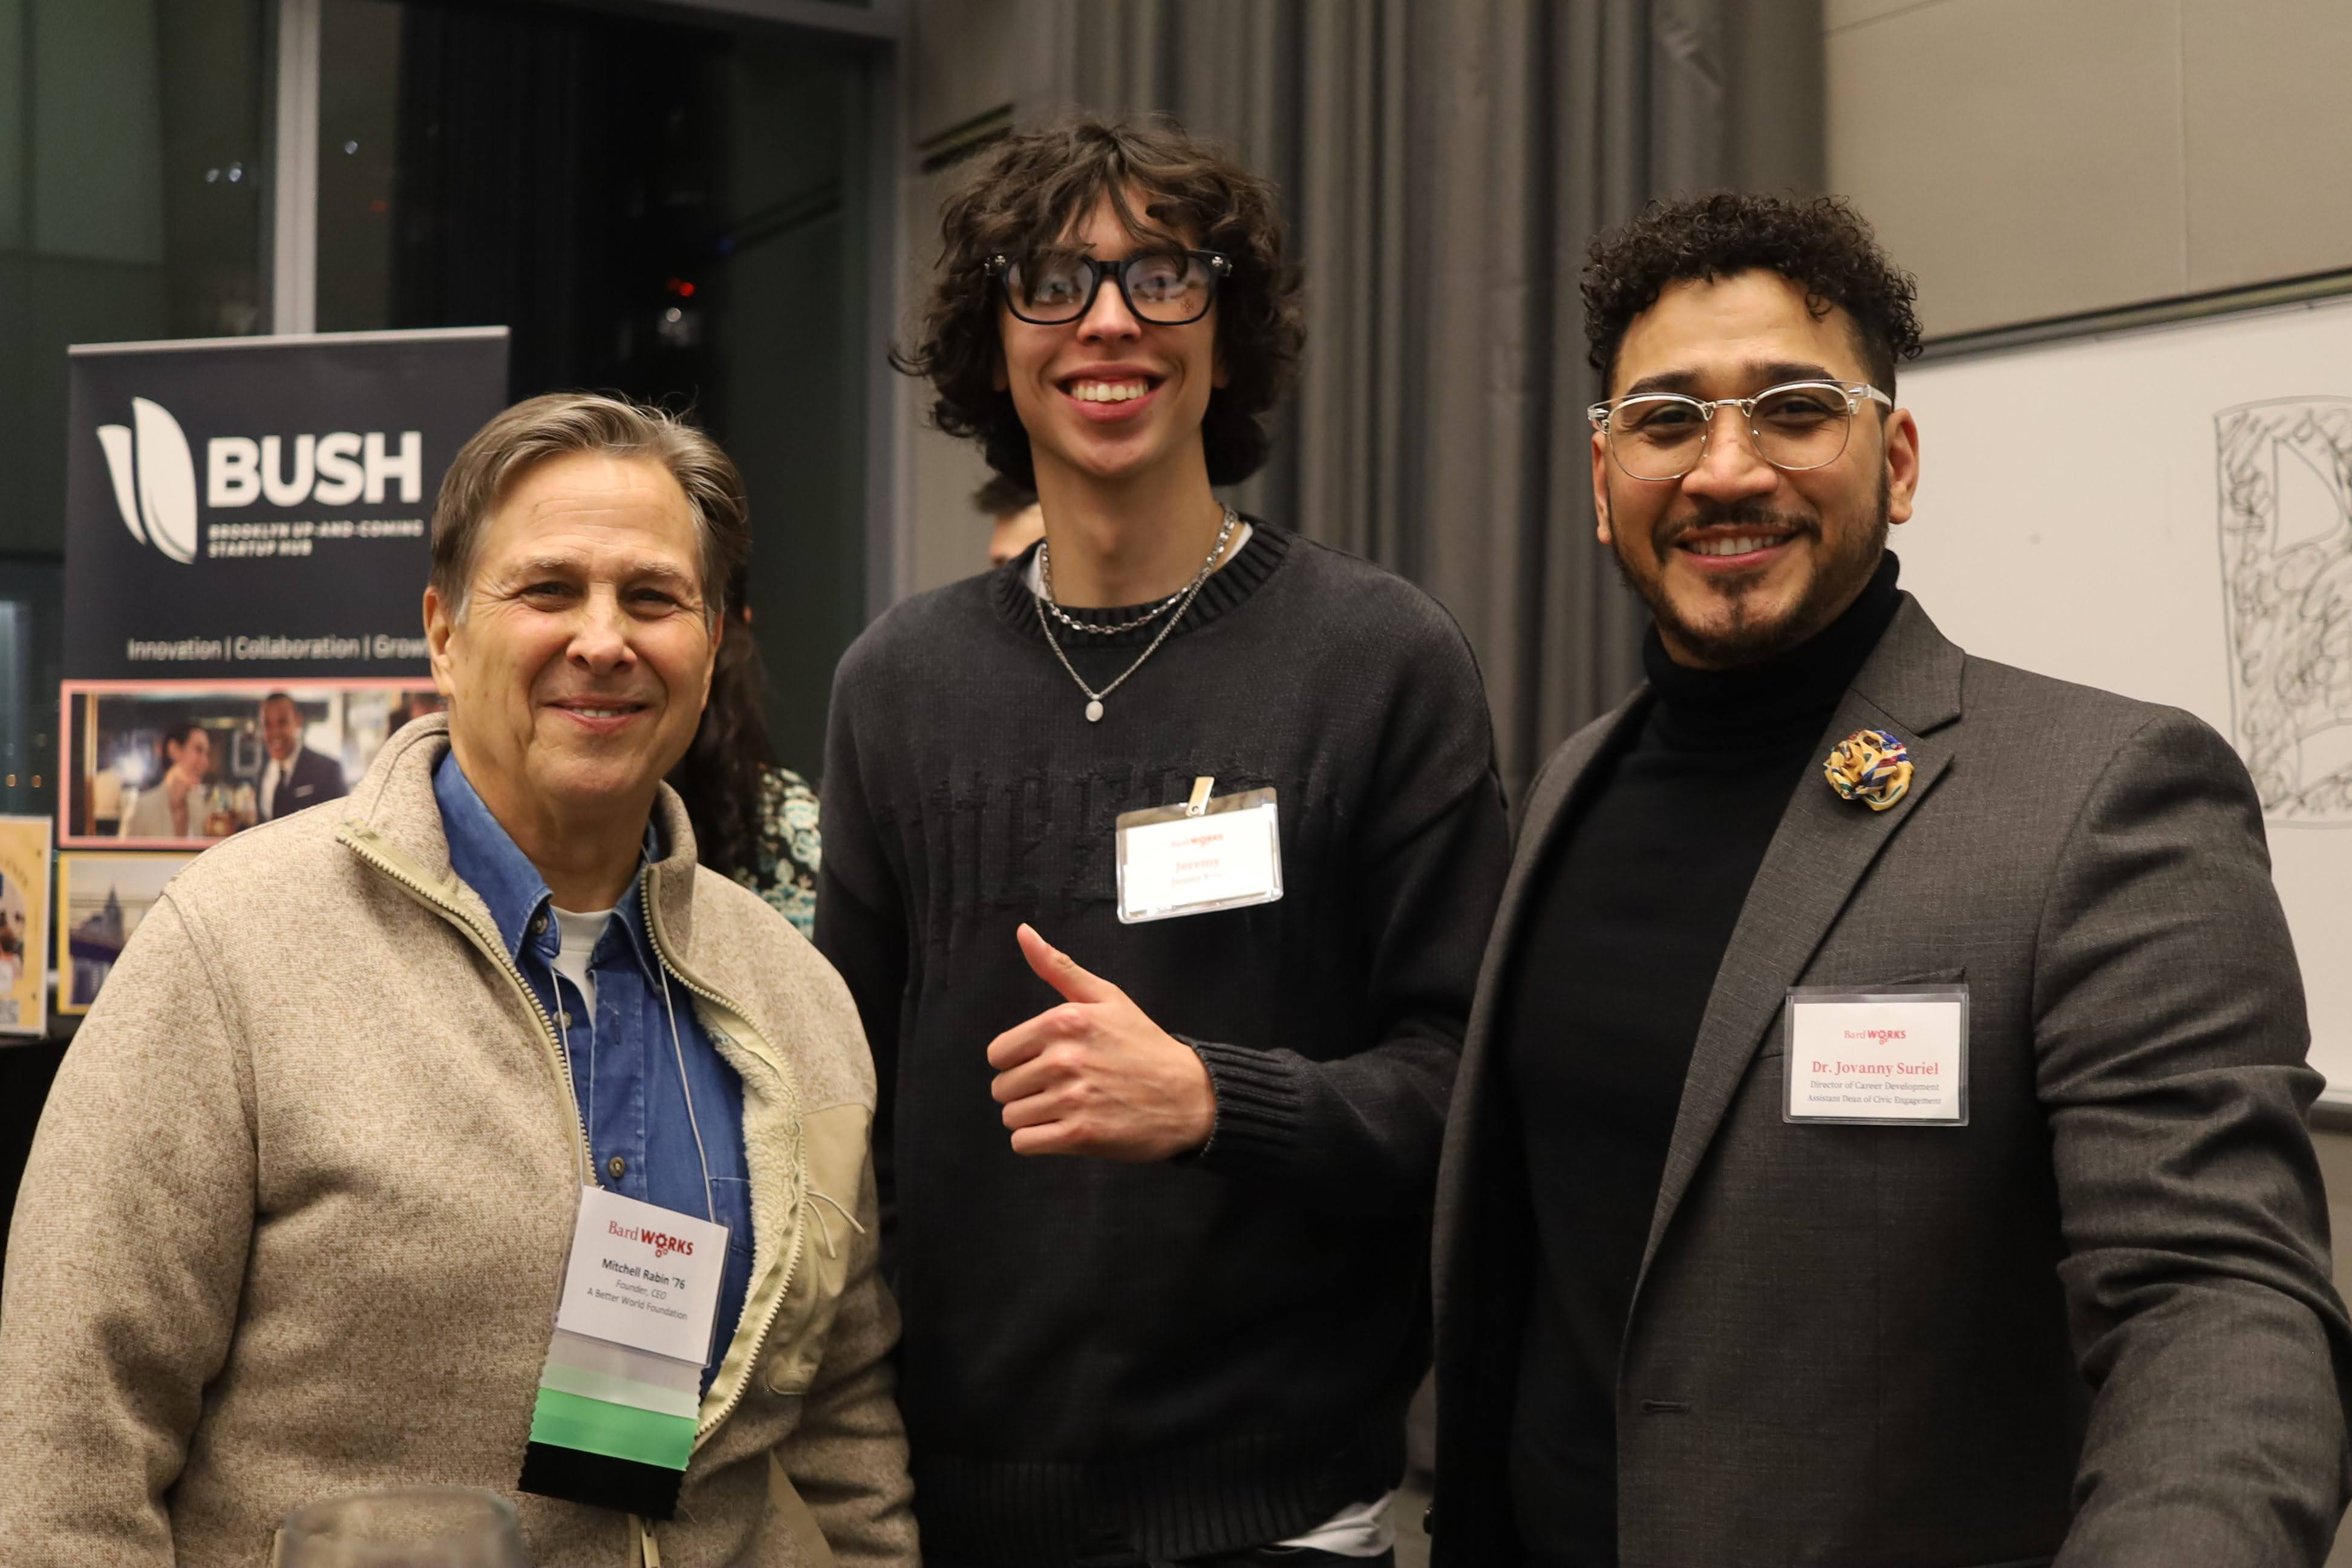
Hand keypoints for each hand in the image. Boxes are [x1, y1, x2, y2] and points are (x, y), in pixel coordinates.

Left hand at [985, 924, 1216, 1160]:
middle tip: (1061, 1088)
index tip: (1044, 1062)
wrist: (1188, 1095)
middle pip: (1002, 1088)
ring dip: (1033, 1117)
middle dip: (1025, 1090)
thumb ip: (1059, 967)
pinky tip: (1064, 1129)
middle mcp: (1063, 1059)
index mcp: (1063, 1021)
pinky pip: (1024, 1144)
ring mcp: (1072, 1099)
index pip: (998, 1053)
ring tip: (1066, 1108)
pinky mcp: (1080, 1135)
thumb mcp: (1106, 996)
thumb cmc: (1144, 1045)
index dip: (1018, 1061)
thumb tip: (1023, 932)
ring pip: (1012, 1117)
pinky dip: (1038, 1141)